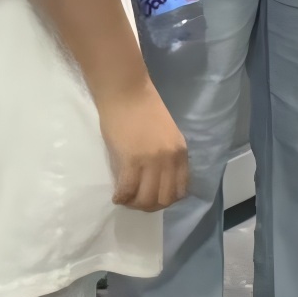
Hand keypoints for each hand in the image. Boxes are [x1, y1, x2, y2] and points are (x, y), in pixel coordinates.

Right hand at [98, 81, 189, 211]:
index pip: (181, 190)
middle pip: (164, 199)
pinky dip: (122, 197)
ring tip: (125, 199)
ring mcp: (152, 161)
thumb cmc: (142, 107)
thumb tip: (155, 179)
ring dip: (135, 204)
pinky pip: (128, 190)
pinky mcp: (131, 160)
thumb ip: (166, 155)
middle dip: (150, 206)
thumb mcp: (165, 134)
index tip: (152, 197)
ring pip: (147, 199)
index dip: (166, 200)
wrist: (126, 90)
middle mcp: (170, 159)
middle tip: (136, 202)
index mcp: (180, 152)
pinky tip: (117, 195)